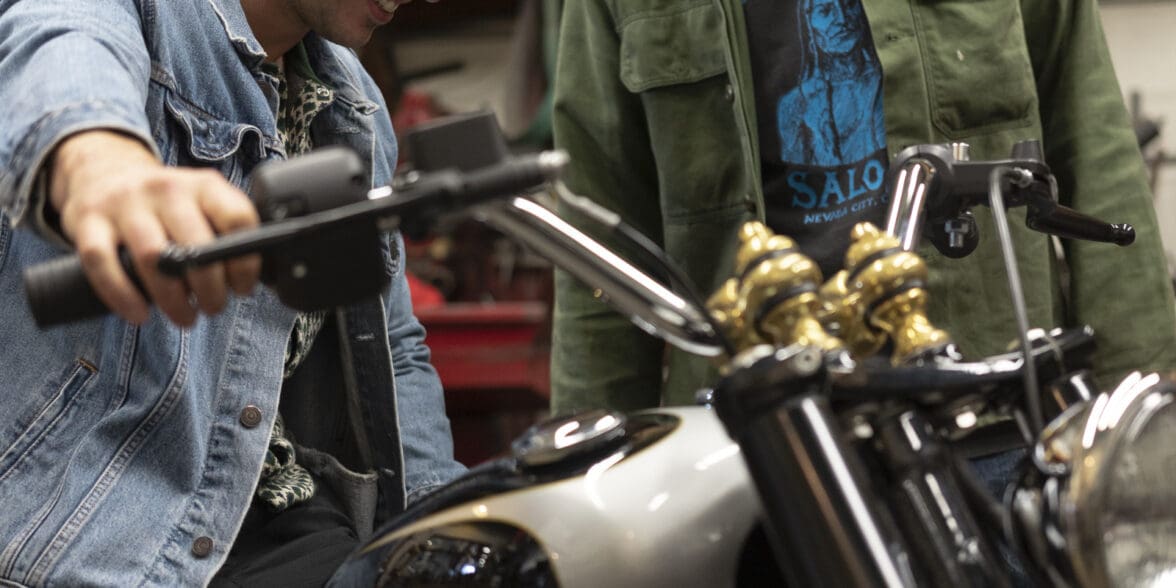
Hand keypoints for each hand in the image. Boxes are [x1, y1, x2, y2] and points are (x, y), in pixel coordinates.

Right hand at [49, 130, 261, 325]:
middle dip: (210, 289)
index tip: (242, 288)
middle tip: (212, 307)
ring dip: (172, 299)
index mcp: (204, 185)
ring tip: (184, 316)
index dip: (245, 262)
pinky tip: (140, 314)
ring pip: (152, 258)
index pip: (236, 219)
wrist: (103, 171)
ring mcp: (124, 203)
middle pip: (195, 246)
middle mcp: (166, 188)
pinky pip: (103, 264)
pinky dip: (123, 296)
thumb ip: (226, 233)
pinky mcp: (88, 221)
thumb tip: (254, 280)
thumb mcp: (202, 203)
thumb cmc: (166, 205)